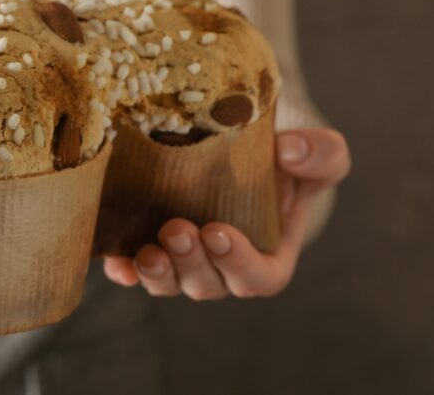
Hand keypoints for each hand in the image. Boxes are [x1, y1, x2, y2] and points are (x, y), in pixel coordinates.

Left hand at [102, 128, 349, 299]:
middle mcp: (221, 269)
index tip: (219, 231)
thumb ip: (320, 154)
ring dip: (157, 272)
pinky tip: (114, 263)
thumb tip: (290, 150)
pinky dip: (123, 271)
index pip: (257, 277)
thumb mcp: (317, 154)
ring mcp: (182, 263)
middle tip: (177, 229)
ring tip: (147, 250)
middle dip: (191, 262)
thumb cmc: (285, 163)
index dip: (237, 262)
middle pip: (207, 284)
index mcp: (267, 257)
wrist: (237, 150)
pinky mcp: (149, 249)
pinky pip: (132, 271)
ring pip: (168, 284)